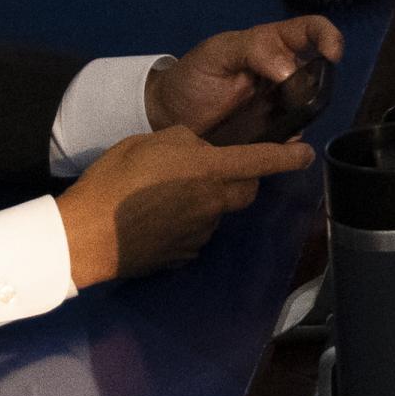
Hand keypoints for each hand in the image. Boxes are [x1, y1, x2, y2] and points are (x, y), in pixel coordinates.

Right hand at [57, 126, 316, 287]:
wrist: (88, 234)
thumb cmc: (114, 180)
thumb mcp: (147, 142)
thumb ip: (184, 142)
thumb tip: (201, 150)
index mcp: (207, 170)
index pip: (260, 162)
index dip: (288, 157)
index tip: (306, 154)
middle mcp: (213, 203)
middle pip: (245, 191)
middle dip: (241, 179)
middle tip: (213, 171)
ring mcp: (201, 233)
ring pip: (217, 211)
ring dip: (205, 202)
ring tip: (164, 197)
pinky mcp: (185, 254)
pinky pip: (195, 234)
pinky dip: (184, 224)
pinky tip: (155, 220)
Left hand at [146, 17, 345, 137]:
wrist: (168, 115)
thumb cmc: (192, 77)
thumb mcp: (215, 54)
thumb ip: (252, 51)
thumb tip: (289, 70)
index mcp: (271, 45)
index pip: (310, 30)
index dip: (328, 37)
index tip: (331, 55)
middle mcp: (283, 72)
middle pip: (318, 74)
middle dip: (314, 86)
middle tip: (290, 99)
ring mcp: (281, 103)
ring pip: (311, 107)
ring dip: (303, 115)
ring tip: (276, 124)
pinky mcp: (274, 131)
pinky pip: (294, 136)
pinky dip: (291, 142)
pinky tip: (275, 145)